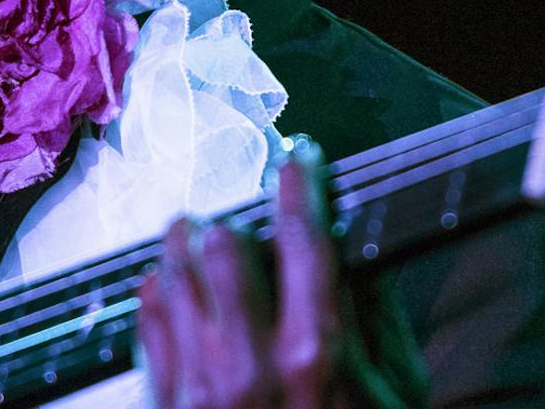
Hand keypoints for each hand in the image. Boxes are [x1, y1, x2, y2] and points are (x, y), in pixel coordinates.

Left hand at [135, 143, 425, 407]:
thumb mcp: (398, 397)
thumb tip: (359, 257)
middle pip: (224, 244)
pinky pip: (146, 320)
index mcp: (319, 355)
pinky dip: (160, 291)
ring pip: (173, 273)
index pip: (304, 237)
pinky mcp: (166, 405)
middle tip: (243, 222)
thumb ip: (377, 323)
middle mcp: (253, 365)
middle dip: (236, 223)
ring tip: (198, 238)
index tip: (303, 160)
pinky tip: (173, 287)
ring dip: (187, 247)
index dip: (302, 184)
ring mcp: (201, 388)